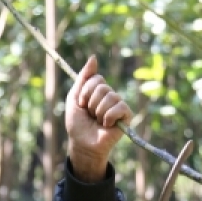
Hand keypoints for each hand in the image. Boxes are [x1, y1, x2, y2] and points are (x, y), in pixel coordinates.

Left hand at [65, 55, 132, 181]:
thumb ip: (83, 77)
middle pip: (102, 87)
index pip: (96, 78)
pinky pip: (119, 107)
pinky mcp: (126, 116)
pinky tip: (106, 125)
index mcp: (98, 91)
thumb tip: (93, 57)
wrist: (82, 143)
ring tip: (98, 121)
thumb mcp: (74, 98)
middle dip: (91, 103)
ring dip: (98, 111)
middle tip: (90, 115)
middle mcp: (110, 96)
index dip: (85, 92)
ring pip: (110, 96)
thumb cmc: (77, 124)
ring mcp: (118, 105)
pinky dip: (108, 117)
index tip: (81, 104)